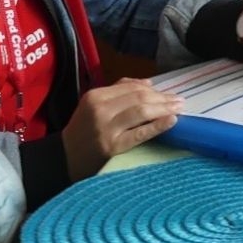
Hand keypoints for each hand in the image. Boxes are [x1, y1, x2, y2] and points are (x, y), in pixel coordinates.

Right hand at [61, 78, 184, 180]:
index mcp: (96, 96)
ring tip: (178, 109)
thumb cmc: (82, 130)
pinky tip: (171, 121)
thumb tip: (149, 83)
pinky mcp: (112, 147)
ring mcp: (106, 128)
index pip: (131, 88)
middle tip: (179, 100)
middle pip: (138, 97)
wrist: (63, 159)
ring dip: (164, 108)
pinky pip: (139, 134)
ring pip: (141, 112)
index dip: (153, 89)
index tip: (169, 93)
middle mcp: (100, 109)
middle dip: (162, 98)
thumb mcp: (94, 104)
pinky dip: (157, 126)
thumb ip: (119, 91)